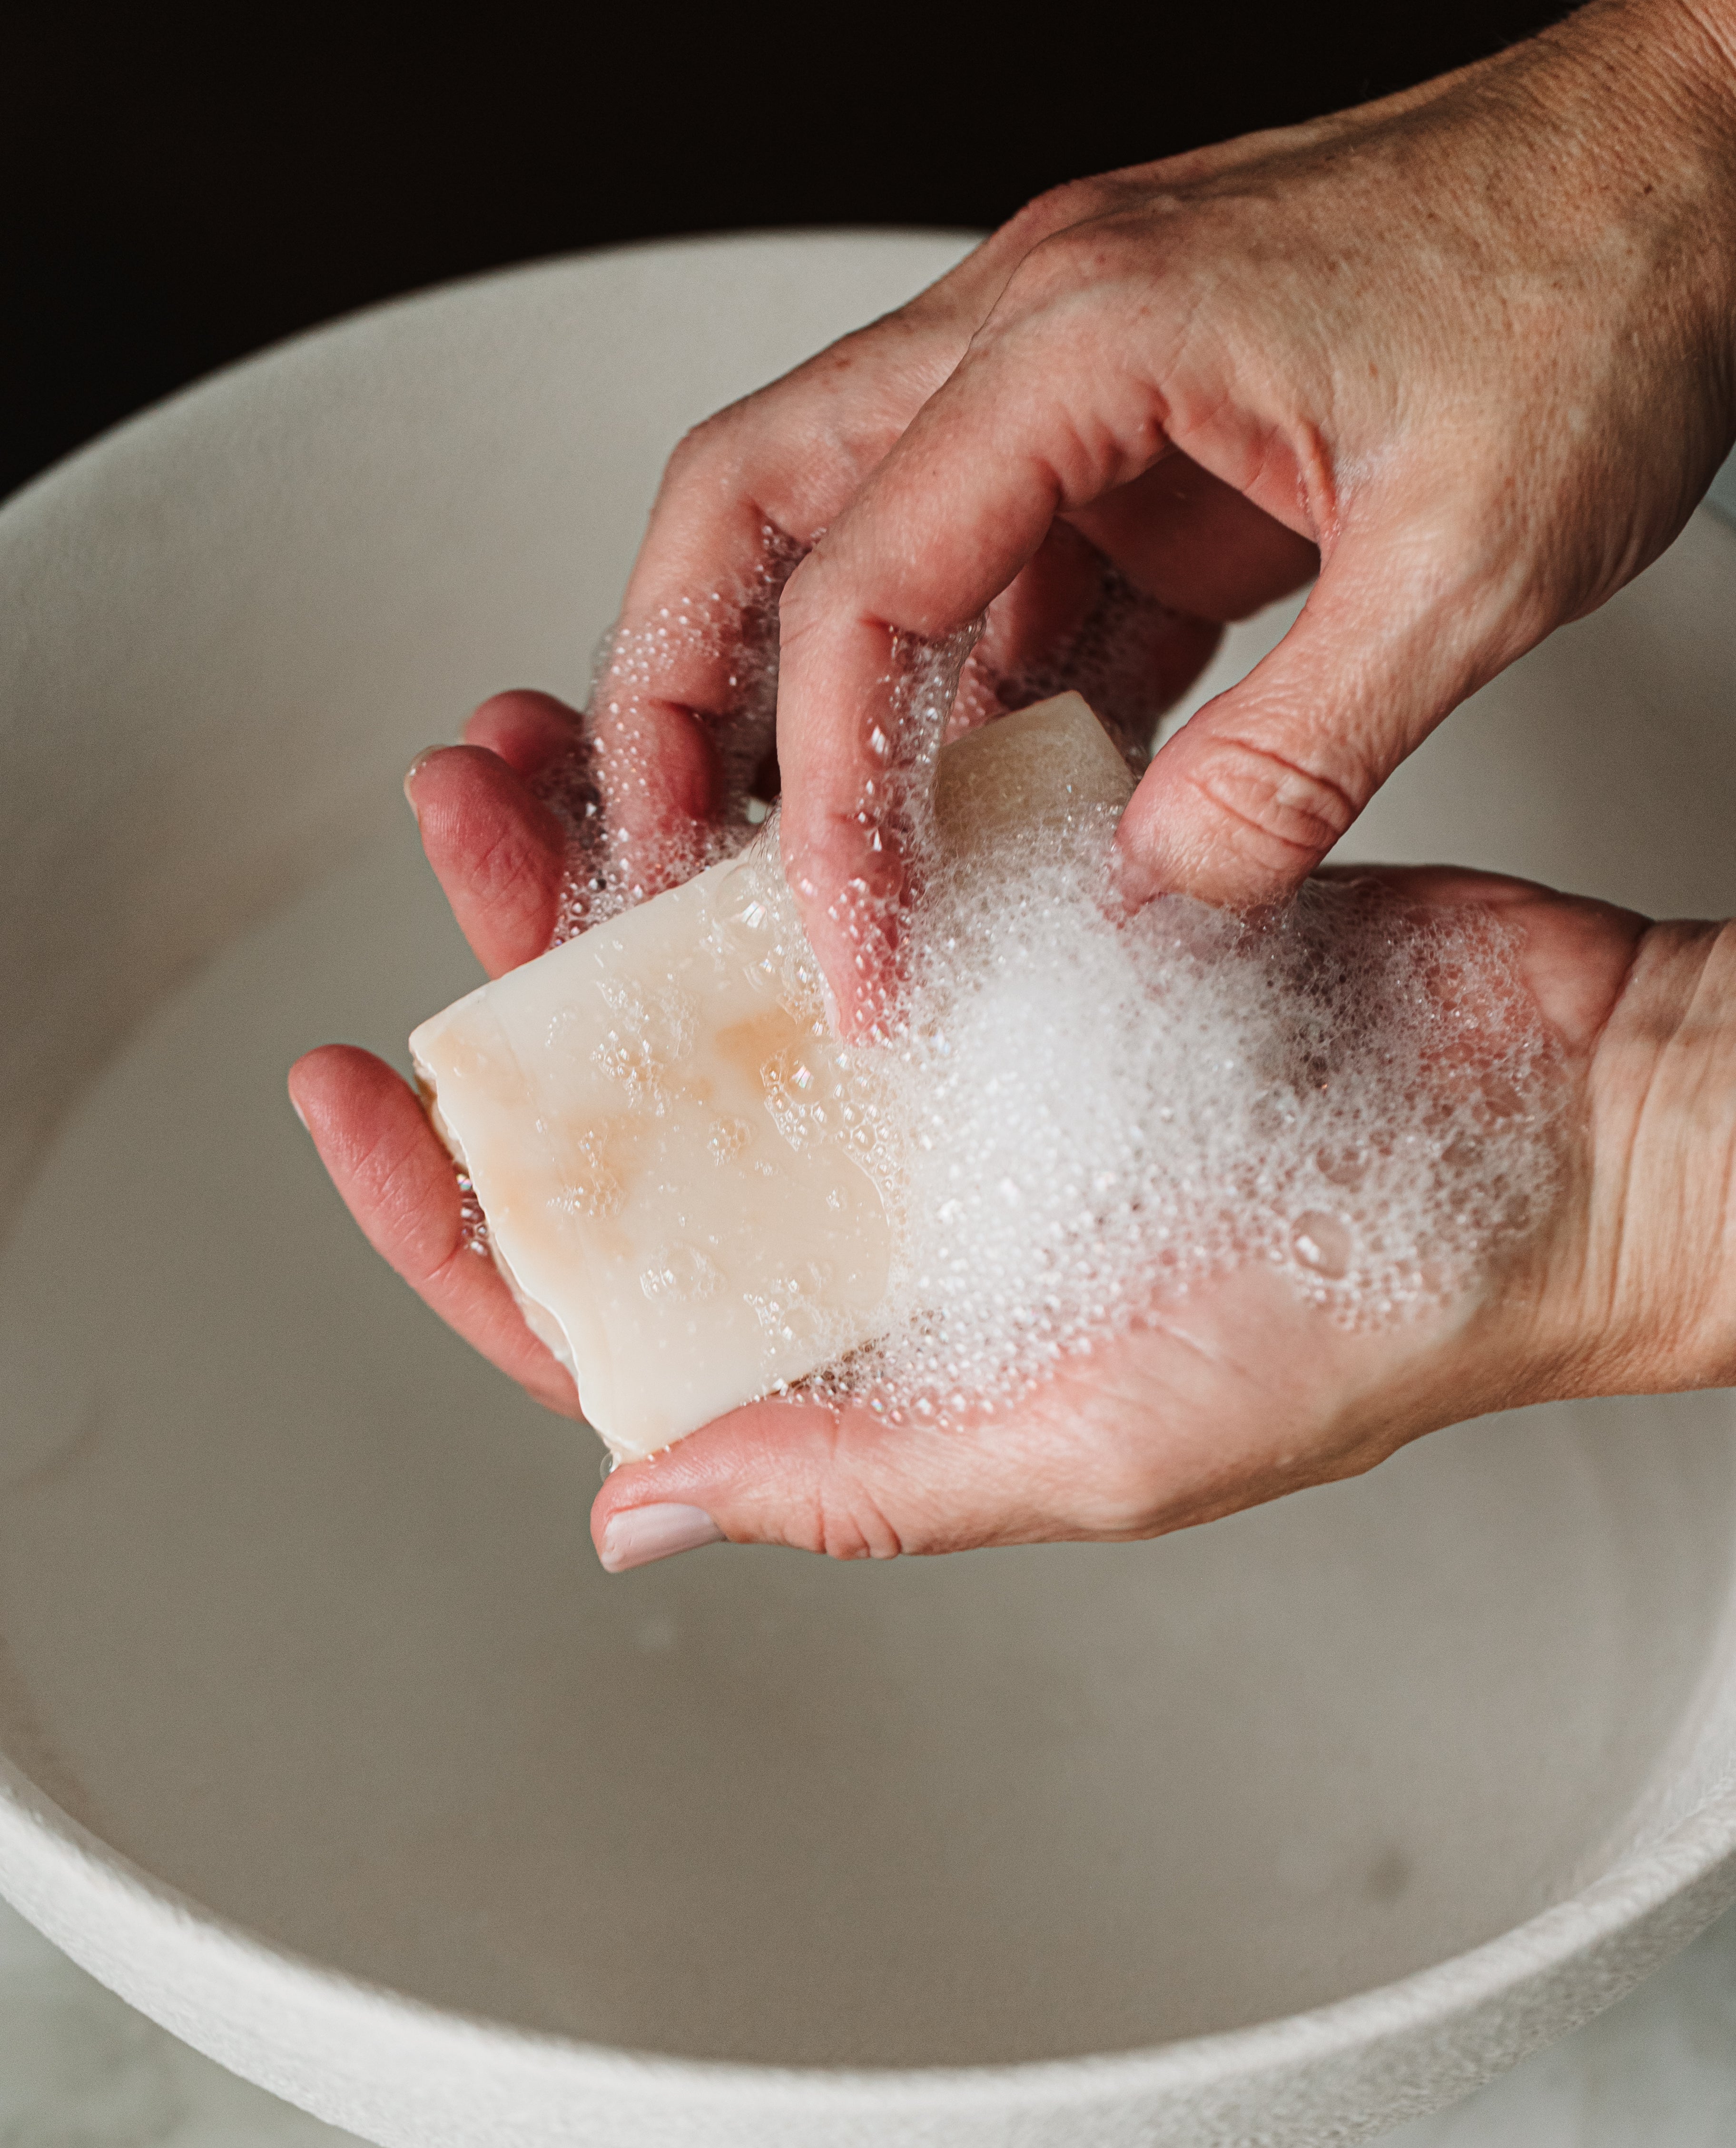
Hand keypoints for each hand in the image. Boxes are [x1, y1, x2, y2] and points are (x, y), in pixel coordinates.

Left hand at [289, 701, 1735, 1566]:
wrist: (1564, 1131)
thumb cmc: (1377, 1314)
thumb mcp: (1106, 1439)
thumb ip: (862, 1477)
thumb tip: (623, 1499)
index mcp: (879, 1345)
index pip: (607, 1307)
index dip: (451, 1216)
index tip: (350, 1101)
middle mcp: (889, 1214)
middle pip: (644, 1109)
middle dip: (517, 969)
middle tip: (453, 821)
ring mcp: (953, 1076)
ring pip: (727, 976)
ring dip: (619, 859)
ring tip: (532, 739)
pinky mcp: (1031, 959)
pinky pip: (857, 883)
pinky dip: (774, 806)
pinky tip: (712, 729)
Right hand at [593, 0, 1735, 1033]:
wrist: (1697, 166)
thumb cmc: (1601, 284)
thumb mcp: (1475, 559)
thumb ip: (1301, 751)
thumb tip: (1154, 892)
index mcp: (1088, 335)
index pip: (862, 587)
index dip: (824, 795)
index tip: (847, 943)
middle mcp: (1039, 337)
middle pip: (755, 509)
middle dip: (683, 695)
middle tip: (662, 859)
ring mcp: (1076, 389)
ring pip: (855, 545)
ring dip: (817, 712)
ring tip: (811, 869)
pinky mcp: (1135, 447)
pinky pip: (1002, 585)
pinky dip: (975, 705)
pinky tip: (993, 813)